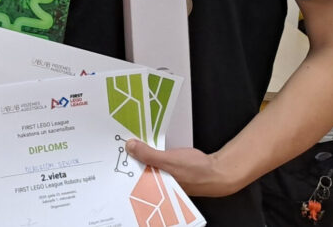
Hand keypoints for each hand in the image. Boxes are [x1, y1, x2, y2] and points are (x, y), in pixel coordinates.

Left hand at [125, 139, 239, 197]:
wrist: (218, 171)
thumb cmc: (197, 171)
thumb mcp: (168, 160)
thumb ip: (149, 154)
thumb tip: (131, 147)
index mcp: (155, 188)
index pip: (133, 179)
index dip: (124, 167)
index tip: (114, 153)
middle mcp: (158, 186)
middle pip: (138, 172)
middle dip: (131, 160)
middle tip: (122, 144)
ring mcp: (164, 179)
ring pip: (146, 167)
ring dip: (141, 156)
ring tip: (131, 144)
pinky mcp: (170, 172)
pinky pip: (155, 163)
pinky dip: (151, 155)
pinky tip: (146, 147)